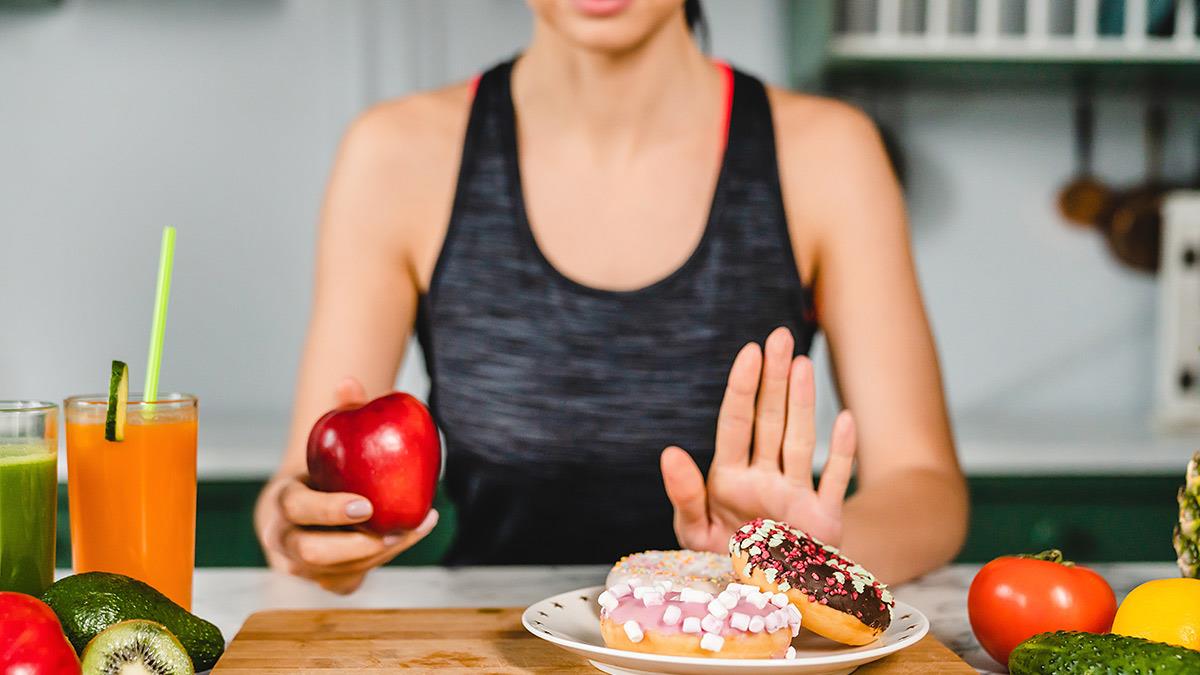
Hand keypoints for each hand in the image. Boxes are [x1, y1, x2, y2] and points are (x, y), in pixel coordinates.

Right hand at [255, 378, 438, 593]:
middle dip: (354, 546)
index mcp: (281, 503)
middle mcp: (285, 542)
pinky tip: (415, 533)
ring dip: (381, 555)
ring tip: (416, 526)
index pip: (298, 510)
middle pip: (311, 554)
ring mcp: (304, 569)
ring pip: (338, 573)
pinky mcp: (327, 581)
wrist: (314, 501)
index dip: (329, 511)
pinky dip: (385, 563)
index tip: (366, 504)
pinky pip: (353, 580)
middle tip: (393, 531)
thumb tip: (350, 381)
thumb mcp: (330, 438)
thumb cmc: (326, 464)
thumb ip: (343, 410)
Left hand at [661, 327, 856, 551]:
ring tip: (801, 363)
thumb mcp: (694, 532)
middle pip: (769, 421)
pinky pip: (834, 481)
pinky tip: (845, 419)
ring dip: (802, 404)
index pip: (735, 424)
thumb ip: (684, 494)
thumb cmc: (724, 561)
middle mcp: (764, 478)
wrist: (764, 601)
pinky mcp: (823, 520)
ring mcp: (796, 495)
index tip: (749, 352)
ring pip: (799, 441)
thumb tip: (670, 451)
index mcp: (729, 478)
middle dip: (774, 379)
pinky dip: (841, 453)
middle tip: (780, 336)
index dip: (742, 388)